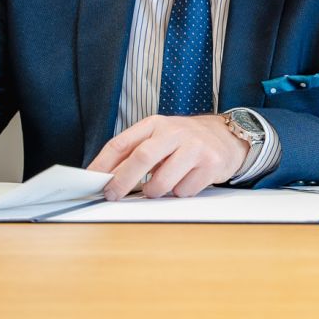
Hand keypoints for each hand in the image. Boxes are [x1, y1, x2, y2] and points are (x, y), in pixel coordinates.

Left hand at [88, 114, 248, 200]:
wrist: (227, 136)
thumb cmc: (185, 141)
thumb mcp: (159, 138)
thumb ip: (135, 153)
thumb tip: (106, 178)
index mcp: (156, 124)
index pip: (122, 142)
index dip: (103, 163)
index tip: (91, 180)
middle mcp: (175, 132)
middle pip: (141, 158)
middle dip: (122, 181)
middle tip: (113, 195)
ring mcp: (195, 147)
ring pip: (163, 181)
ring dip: (154, 192)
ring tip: (158, 187)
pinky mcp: (211, 164)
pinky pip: (184, 191)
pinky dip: (179, 193)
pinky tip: (185, 181)